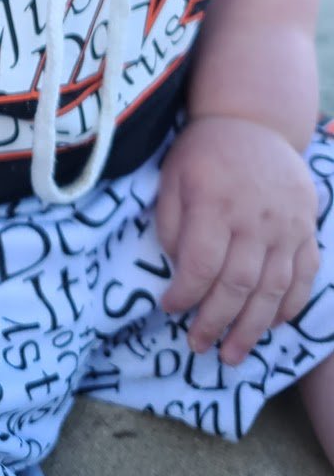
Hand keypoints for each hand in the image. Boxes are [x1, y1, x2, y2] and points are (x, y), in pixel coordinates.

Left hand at [156, 115, 318, 364]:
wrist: (255, 121)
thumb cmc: (204, 152)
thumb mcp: (172, 177)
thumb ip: (171, 224)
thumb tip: (179, 270)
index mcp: (216, 203)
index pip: (202, 264)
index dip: (184, 294)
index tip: (169, 307)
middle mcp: (256, 218)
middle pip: (238, 284)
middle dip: (215, 323)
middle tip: (199, 346)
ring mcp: (288, 225)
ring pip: (273, 289)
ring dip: (253, 328)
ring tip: (233, 354)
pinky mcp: (306, 228)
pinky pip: (305, 275)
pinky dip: (290, 305)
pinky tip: (272, 325)